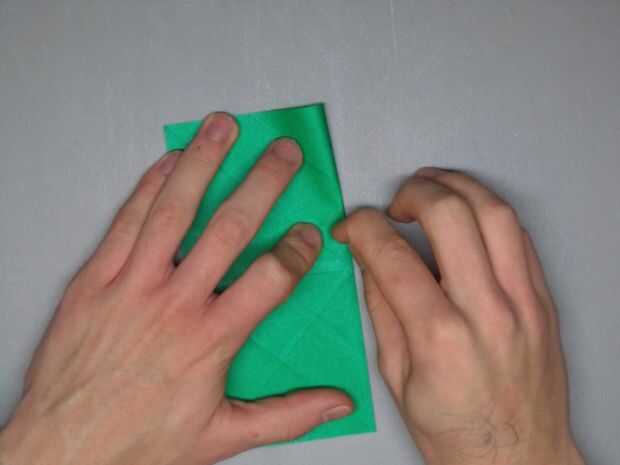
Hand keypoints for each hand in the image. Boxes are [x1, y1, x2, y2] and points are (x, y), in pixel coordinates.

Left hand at [0, 113, 351, 464]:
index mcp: (211, 338)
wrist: (65, 450)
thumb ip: (288, 415)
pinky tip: (168, 162)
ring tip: (222, 128)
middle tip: (284, 152)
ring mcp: (133, 285)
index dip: (298, 249)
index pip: (271, 278)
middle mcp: (175, 303)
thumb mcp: (224, 435)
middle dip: (263, 183)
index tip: (310, 232)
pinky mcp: (95, 280)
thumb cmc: (141, 442)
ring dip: (203, 163)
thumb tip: (337, 405)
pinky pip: (126, 221)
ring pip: (175, 210)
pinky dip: (149, 186)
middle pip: (230, 228)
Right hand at [333, 168, 584, 464]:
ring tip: (431, 189)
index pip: (392, 256)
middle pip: (450, 215)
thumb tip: (370, 258)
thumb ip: (382, 309)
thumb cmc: (453, 430)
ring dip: (457, 186)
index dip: (361, 228)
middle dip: (413, 191)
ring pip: (495, 213)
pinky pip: (521, 236)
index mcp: (439, 338)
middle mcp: (487, 312)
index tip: (351, 226)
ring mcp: (524, 303)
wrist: (520, 458)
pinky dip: (488, 212)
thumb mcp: (396, 377)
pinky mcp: (544, 301)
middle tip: (394, 204)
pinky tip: (468, 215)